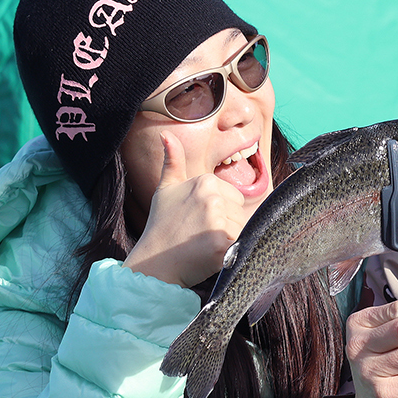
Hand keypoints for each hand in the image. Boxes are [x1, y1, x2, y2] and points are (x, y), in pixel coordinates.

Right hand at [124, 132, 247, 287]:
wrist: (154, 263)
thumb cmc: (161, 226)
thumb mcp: (165, 189)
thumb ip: (172, 161)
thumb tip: (166, 134)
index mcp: (205, 181)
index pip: (234, 198)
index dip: (222, 213)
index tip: (199, 222)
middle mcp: (213, 197)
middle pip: (241, 213)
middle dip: (227, 226)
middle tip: (201, 236)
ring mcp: (217, 220)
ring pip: (243, 229)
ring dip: (230, 240)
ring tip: (205, 246)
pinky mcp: (223, 243)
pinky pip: (243, 245)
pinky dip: (233, 253)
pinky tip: (213, 256)